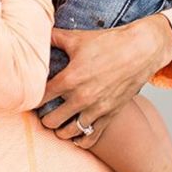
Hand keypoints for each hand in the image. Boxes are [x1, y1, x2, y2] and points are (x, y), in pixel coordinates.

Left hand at [36, 15, 171, 148]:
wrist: (142, 50)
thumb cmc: (109, 42)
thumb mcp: (77, 38)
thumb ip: (53, 38)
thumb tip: (35, 32)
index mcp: (70, 78)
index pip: (39, 98)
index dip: (30, 99)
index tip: (29, 98)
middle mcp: (81, 97)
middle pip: (50, 120)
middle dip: (43, 117)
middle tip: (42, 112)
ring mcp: (96, 109)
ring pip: (68, 132)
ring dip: (59, 130)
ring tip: (57, 123)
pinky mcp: (110, 115)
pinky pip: (90, 137)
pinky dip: (80, 139)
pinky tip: (75, 135)